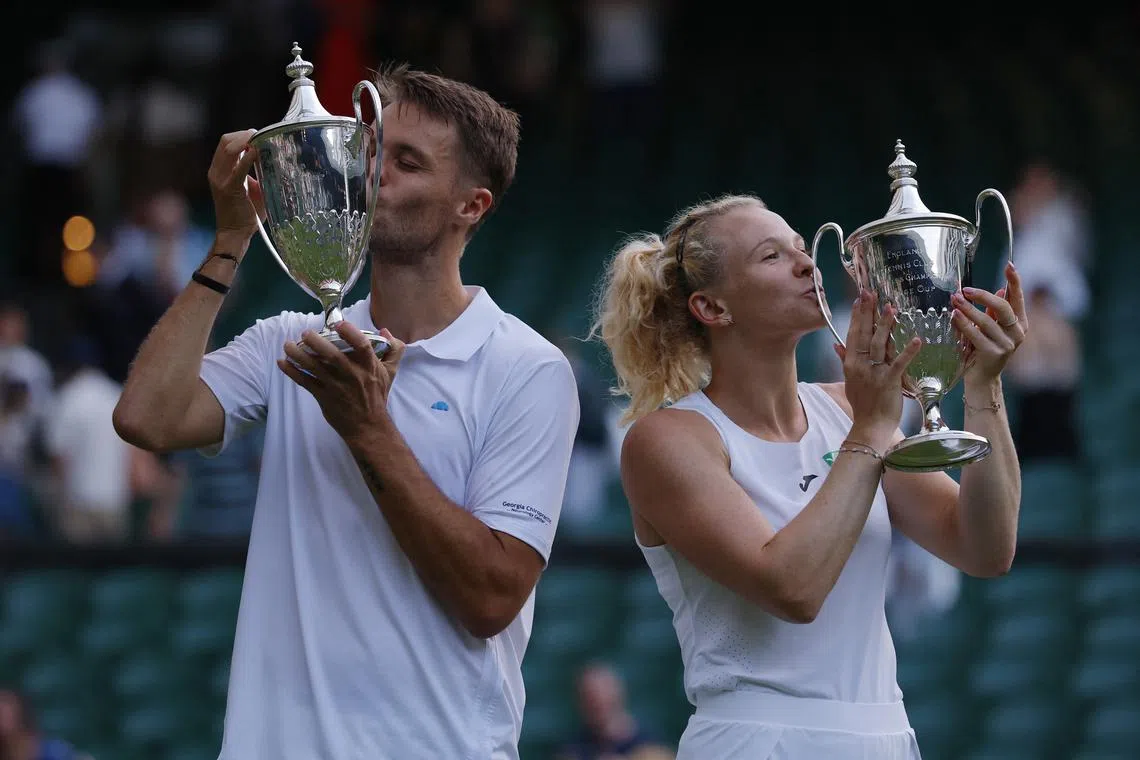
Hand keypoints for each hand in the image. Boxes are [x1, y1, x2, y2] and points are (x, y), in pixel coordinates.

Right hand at [206, 129, 263, 240]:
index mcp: (219, 170)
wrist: (235, 233)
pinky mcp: (229, 188)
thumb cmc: (246, 213)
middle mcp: (216, 172)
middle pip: (225, 141)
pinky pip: (238, 169)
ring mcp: (220, 179)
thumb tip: (273, 163)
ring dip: (246, 141)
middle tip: (260, 136)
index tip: (258, 137)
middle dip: (244, 135)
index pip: (226, 142)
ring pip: (229, 149)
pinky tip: (257, 152)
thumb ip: (257, 174)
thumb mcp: (251, 188)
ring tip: (260, 141)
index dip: (241, 135)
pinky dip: (247, 158)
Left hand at [277, 322, 405, 443]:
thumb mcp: (390, 372)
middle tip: (305, 333)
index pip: (362, 346)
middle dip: (317, 343)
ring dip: (299, 355)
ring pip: (315, 368)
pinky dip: (292, 372)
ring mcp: (336, 387)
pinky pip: (305, 382)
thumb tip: (384, 330)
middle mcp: (352, 375)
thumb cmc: (377, 395)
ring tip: (287, 345)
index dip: (350, 334)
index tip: (338, 325)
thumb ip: (393, 349)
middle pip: (334, 357)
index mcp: (369, 366)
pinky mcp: (323, 397)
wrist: (368, 426)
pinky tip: (282, 362)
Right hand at [834, 290, 922, 449]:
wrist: (870, 426)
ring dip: (885, 325)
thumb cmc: (863, 404)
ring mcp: (874, 373)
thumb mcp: (849, 381)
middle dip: (868, 313)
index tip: (861, 299)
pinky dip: (908, 351)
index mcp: (851, 364)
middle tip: (871, 294)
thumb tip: (836, 345)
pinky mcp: (889, 381)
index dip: (857, 316)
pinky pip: (899, 363)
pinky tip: (917, 339)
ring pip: (879, 344)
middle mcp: (860, 366)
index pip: (853, 335)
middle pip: (864, 335)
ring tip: (891, 308)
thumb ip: (844, 361)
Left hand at [952, 261, 1027, 385]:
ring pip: (987, 321)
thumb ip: (994, 311)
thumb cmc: (984, 349)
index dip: (1015, 281)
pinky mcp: (993, 354)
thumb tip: (999, 289)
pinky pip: (976, 335)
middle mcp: (1018, 333)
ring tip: (954, 300)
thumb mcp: (992, 328)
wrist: (982, 379)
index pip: (1018, 298)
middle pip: (1003, 307)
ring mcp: (1007, 345)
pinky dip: (964, 324)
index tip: (1009, 265)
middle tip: (965, 290)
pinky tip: (954, 316)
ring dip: (968, 309)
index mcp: (1021, 323)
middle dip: (983, 296)